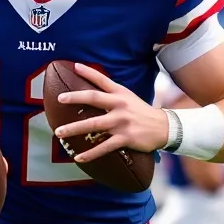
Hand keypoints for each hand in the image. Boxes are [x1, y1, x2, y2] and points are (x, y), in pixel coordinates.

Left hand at [53, 63, 168, 161]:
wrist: (164, 127)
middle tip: (59, 99)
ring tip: (59, 132)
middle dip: (75, 98)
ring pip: (94, 124)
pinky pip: (104, 146)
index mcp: (120, 94)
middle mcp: (120, 105)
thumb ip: (112, 94)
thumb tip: (91, 90)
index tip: (74, 66)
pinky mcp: (125, 138)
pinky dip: (90, 153)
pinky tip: (78, 157)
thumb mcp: (129, 98)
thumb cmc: (141, 112)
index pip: (102, 80)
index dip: (89, 72)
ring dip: (74, 129)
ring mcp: (122, 122)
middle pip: (94, 98)